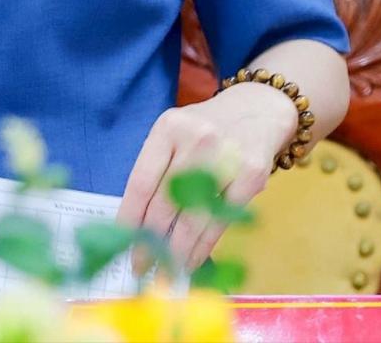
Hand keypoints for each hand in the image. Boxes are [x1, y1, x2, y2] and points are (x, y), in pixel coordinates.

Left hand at [116, 84, 296, 275]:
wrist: (258, 109)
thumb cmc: (206, 128)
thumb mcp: (175, 134)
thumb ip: (156, 170)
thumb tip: (135, 225)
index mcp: (168, 129)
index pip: (141, 182)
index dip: (130, 219)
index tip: (121, 244)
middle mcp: (196, 140)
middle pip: (166, 203)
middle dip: (150, 241)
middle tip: (140, 266)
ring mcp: (226, 157)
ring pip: (194, 217)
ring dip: (176, 252)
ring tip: (165, 271)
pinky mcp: (251, 175)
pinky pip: (221, 221)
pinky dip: (204, 246)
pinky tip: (192, 260)